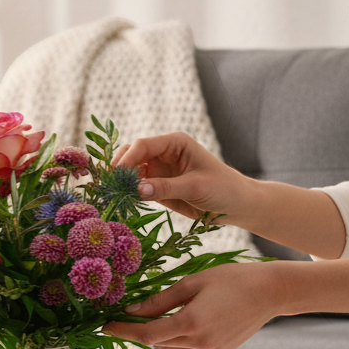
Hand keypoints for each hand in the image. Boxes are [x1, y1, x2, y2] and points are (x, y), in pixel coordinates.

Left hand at [103, 264, 279, 348]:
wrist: (270, 292)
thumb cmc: (230, 279)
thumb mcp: (191, 283)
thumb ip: (159, 301)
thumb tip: (130, 311)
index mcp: (191, 323)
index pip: (146, 334)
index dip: (123, 330)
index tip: (105, 325)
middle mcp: (200, 343)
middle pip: (156, 344)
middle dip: (138, 331)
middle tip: (126, 316)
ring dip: (158, 338)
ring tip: (156, 317)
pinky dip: (175, 344)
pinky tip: (178, 326)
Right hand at [113, 132, 247, 221]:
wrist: (236, 205)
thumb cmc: (223, 188)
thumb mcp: (196, 187)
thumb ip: (166, 187)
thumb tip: (136, 190)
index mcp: (175, 143)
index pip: (144, 145)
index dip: (128, 158)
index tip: (117, 175)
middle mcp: (163, 153)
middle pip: (132, 154)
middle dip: (120, 167)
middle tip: (112, 185)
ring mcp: (159, 170)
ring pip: (130, 171)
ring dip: (122, 181)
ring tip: (116, 195)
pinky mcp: (157, 187)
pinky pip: (137, 187)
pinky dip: (128, 193)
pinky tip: (123, 201)